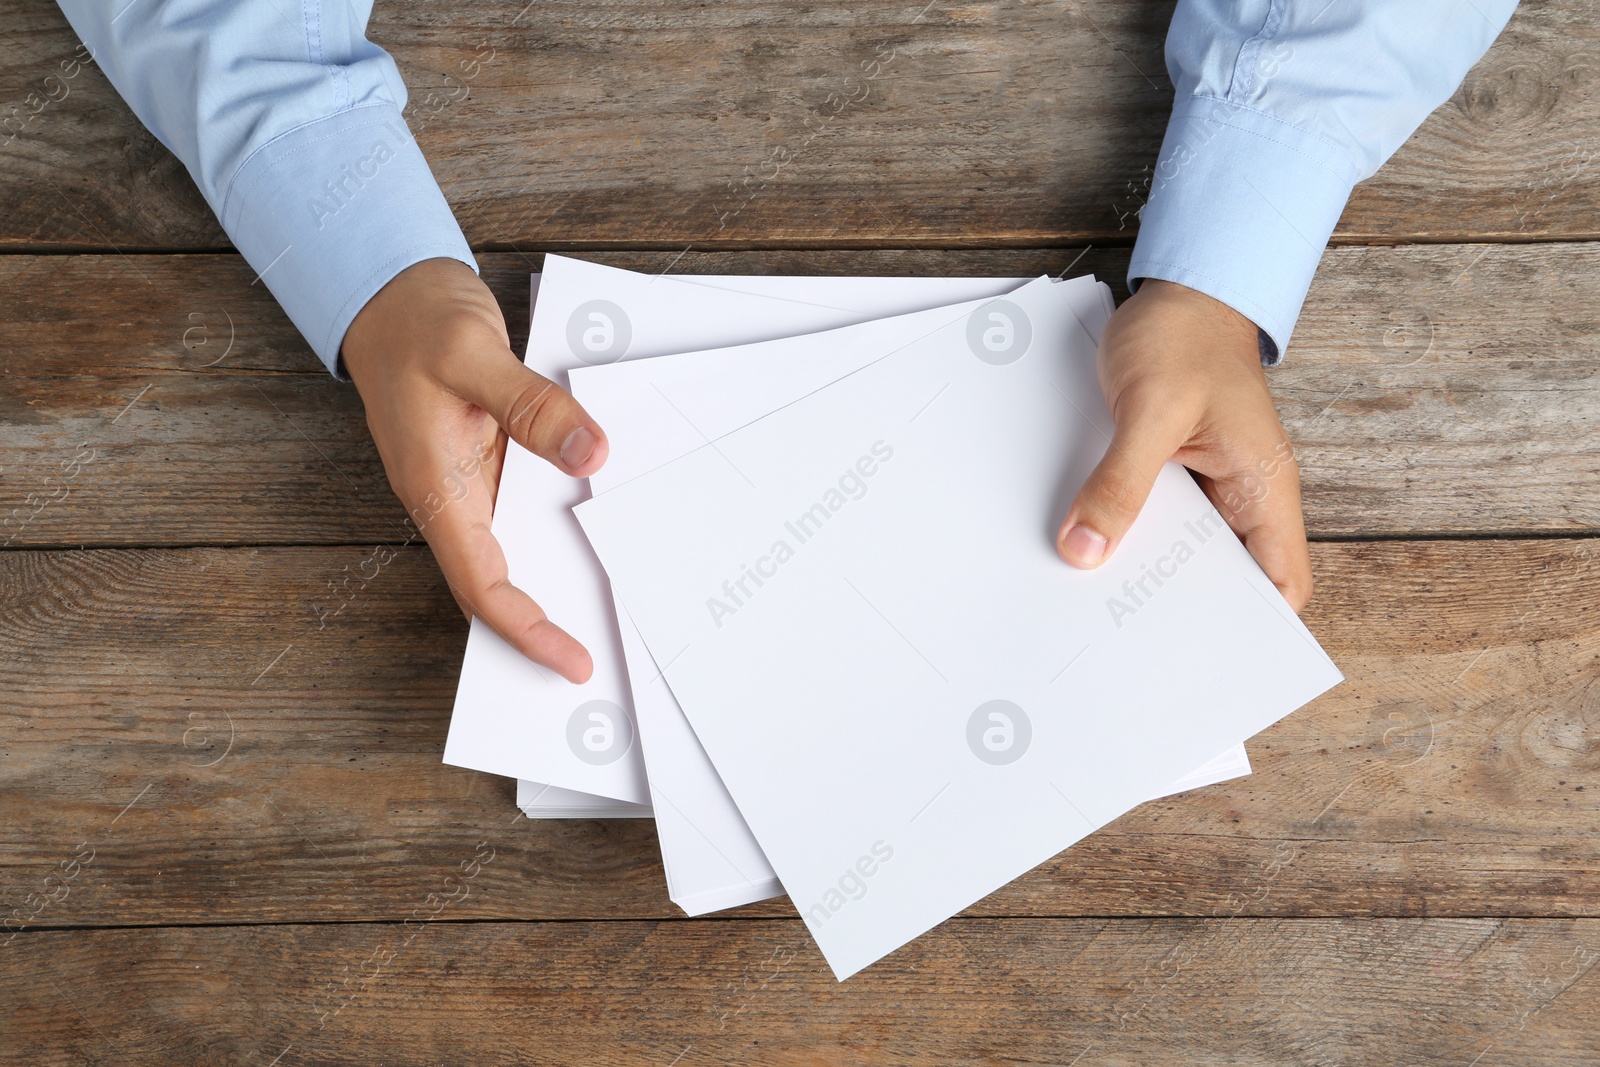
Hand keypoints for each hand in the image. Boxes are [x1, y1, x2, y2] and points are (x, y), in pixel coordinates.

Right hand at [342, 258, 607, 681]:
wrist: (389, 295)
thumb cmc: (417, 323)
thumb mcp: (474, 353)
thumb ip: (532, 407)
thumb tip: (592, 455)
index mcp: (435, 486)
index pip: (482, 583)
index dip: (526, 628)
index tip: (570, 658)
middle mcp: (448, 496)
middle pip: (494, 586)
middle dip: (543, 627)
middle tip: (604, 654)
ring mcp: (465, 484)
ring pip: (511, 554)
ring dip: (554, 584)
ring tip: (611, 612)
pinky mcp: (484, 464)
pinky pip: (522, 513)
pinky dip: (557, 531)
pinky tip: (596, 535)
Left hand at [1055, 279, 1312, 610]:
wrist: (1180, 290)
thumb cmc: (1187, 337)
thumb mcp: (1151, 410)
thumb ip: (1121, 482)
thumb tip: (1085, 550)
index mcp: (1263, 489)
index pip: (1280, 585)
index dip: (1252, 631)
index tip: (1200, 660)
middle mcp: (1240, 495)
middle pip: (1219, 579)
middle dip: (1176, 611)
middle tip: (1119, 640)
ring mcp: (1205, 485)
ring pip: (1175, 551)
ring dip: (1139, 570)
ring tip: (1090, 605)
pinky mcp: (1170, 471)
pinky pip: (1148, 517)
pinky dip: (1121, 533)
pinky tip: (1082, 547)